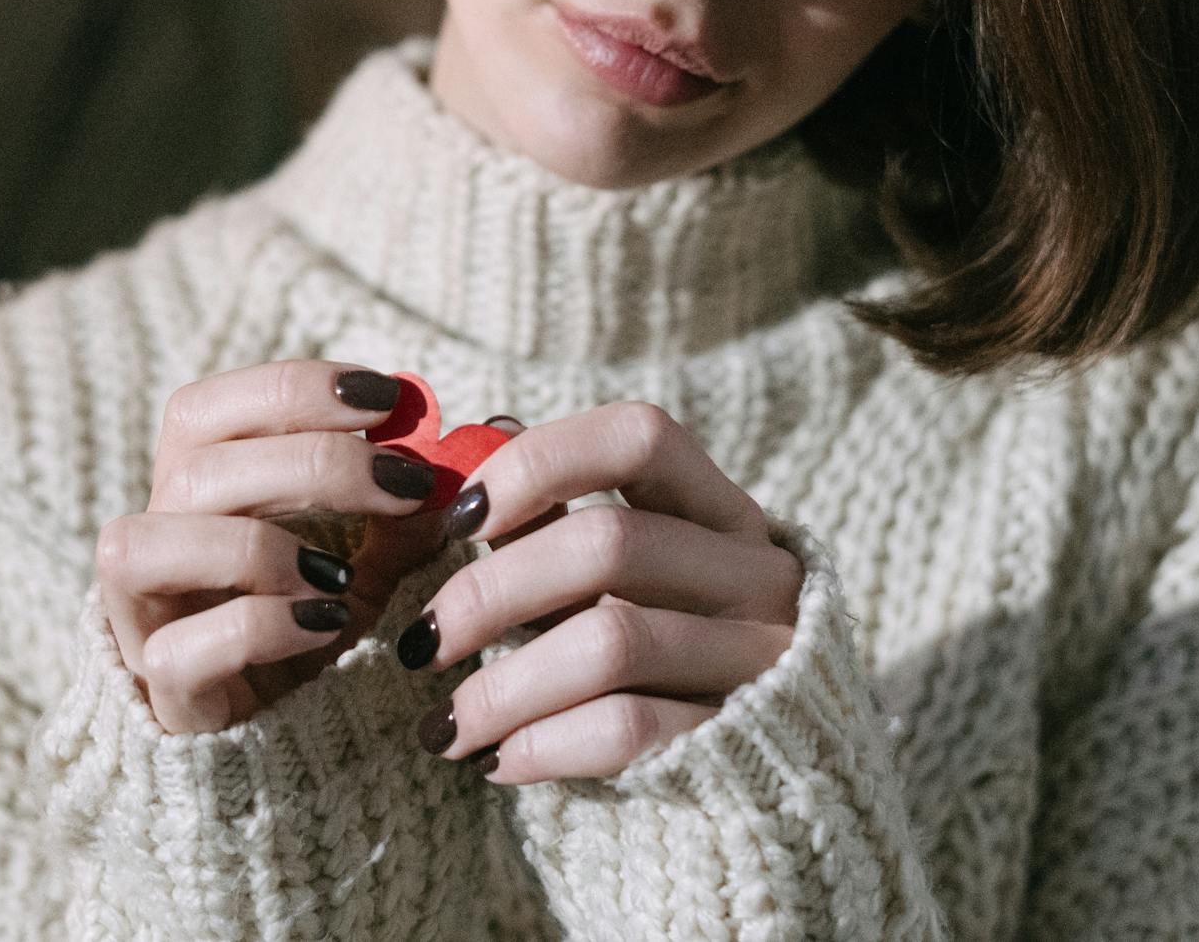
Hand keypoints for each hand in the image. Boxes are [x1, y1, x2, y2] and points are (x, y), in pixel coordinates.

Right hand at [95, 359, 461, 733]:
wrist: (290, 758)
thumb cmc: (321, 634)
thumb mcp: (373, 565)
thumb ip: (407, 511)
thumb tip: (479, 442)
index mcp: (194, 495)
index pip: (201, 409)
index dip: (289, 389)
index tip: (386, 400)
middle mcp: (153, 545)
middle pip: (194, 467)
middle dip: (311, 462)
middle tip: (402, 486)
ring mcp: (143, 623)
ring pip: (144, 545)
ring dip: (255, 546)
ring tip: (339, 576)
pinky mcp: (162, 698)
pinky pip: (180, 649)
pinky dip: (259, 627)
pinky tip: (325, 628)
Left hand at [395, 401, 802, 782]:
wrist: (776, 761)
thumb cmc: (667, 638)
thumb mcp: (624, 573)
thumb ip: (553, 517)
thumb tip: (466, 456)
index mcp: (719, 508)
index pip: (639, 437)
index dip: (542, 461)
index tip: (462, 516)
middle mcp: (753, 570)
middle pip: (609, 544)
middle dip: (491, 591)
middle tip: (421, 640)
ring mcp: (756, 655)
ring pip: (612, 643)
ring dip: (502, 687)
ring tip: (443, 724)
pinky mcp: (737, 735)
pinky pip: (628, 730)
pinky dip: (543, 745)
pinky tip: (494, 760)